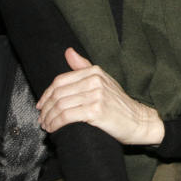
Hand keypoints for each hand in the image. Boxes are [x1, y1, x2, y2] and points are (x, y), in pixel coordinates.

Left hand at [36, 48, 164, 145]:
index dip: (46, 94)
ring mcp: (96, 95)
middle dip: (46, 108)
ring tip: (47, 125)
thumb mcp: (103, 81)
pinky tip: (54, 129)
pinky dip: (56, 124)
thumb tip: (69, 52)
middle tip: (42, 119)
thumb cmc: (119, 104)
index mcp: (94, 71)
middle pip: (58, 94)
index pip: (60, 81)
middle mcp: (95, 80)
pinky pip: (66, 116)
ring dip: (49, 118)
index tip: (41, 105)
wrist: (139, 121)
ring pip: (60, 105)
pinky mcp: (96, 111)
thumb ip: (84, 67)